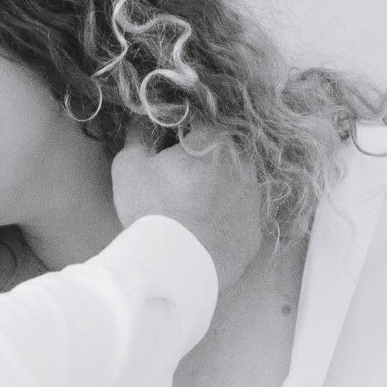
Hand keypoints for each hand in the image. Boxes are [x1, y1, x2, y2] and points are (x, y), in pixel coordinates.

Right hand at [110, 124, 264, 290]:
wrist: (176, 267)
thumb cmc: (152, 211)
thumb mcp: (130, 166)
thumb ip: (139, 134)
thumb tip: (143, 119)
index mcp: (216, 140)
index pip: (199, 121)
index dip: (178, 132)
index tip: (164, 147)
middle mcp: (245, 166)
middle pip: (221, 153)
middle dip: (200, 161)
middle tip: (175, 180)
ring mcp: (254, 201)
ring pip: (234, 185)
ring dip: (217, 188)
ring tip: (189, 208)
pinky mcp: (255, 232)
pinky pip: (240, 218)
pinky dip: (225, 220)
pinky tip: (204, 229)